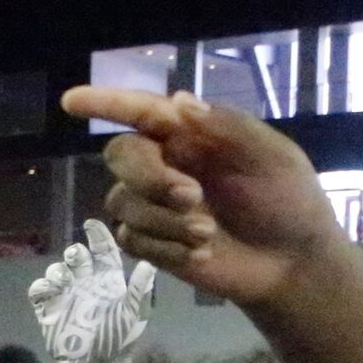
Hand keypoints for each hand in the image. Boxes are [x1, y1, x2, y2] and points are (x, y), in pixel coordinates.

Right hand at [28, 217, 155, 362]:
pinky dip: (42, 285)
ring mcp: (66, 295)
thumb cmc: (118, 340)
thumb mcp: (134, 313)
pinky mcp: (47, 308)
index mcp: (108, 280)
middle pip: (77, 257)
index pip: (103, 251)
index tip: (91, 223)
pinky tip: (51, 290)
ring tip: (65, 280)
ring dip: (59, 269)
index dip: (97, 236)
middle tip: (77, 258)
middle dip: (75, 253)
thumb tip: (148, 263)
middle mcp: (86, 283)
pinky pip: (39, 289)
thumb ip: (139, 289)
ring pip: (57, 269)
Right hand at [61, 86, 348, 309]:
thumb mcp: (272, 156)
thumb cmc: (288, 199)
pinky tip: (200, 253)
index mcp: (193, 135)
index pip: (141, 111)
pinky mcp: (150, 242)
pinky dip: (164, 246)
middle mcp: (165, 164)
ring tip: (207, 234)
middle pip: (121, 155)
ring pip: (123, 202)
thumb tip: (178, 101)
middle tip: (191, 196)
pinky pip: (131, 238)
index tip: (71, 100)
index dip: (105, 103)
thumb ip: (228, 127)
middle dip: (149, 176)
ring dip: (164, 220)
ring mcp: (154, 205)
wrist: (292, 262)